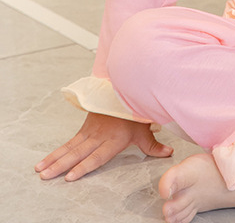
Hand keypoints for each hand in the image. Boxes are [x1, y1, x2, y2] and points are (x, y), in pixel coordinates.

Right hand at [35, 112, 172, 180]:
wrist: (125, 87)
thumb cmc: (135, 110)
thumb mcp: (145, 128)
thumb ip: (153, 145)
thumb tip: (168, 155)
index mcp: (114, 139)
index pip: (97, 156)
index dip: (83, 166)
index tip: (70, 176)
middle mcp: (99, 136)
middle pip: (77, 152)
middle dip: (60, 165)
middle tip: (45, 176)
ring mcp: (90, 130)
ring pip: (69, 147)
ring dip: (54, 158)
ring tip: (39, 170)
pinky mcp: (85, 127)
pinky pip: (70, 141)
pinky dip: (57, 151)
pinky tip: (45, 160)